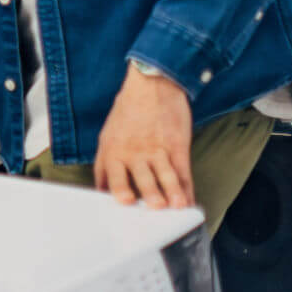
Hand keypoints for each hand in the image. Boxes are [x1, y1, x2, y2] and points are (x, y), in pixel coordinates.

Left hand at [93, 66, 195, 210]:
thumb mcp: (107, 135)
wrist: (152, 84)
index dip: (117, 192)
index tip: (122, 208)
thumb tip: (101, 190)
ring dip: (172, 192)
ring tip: (177, 206)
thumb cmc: (128, 111)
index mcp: (113, 150)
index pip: (112, 176)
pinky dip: (187, 188)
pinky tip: (189, 201)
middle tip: (154, 207)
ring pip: (165, 175)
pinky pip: (183, 171)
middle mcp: (134, 151)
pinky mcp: (177, 145)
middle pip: (141, 176)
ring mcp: (157, 149)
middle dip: (148, 192)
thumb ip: (105, 163)